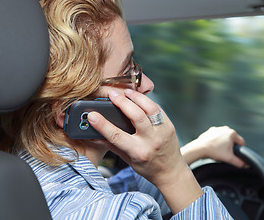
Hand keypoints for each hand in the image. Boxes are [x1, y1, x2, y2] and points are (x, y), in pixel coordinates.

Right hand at [87, 89, 202, 212]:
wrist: (171, 172)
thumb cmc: (148, 167)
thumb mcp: (128, 160)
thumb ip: (112, 146)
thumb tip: (94, 136)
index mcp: (139, 152)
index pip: (117, 136)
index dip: (103, 124)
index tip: (92, 115)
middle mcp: (152, 140)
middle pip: (136, 116)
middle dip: (122, 102)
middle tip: (112, 94)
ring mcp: (163, 132)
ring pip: (150, 108)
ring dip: (137, 97)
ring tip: (126, 92)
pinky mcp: (169, 125)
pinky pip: (158, 109)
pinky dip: (147, 101)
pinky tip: (138, 98)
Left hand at [181, 126, 245, 167]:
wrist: (200, 148)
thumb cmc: (214, 152)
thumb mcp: (229, 158)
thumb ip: (239, 162)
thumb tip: (246, 165)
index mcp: (232, 133)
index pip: (241, 142)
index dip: (240, 150)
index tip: (235, 154)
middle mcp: (226, 129)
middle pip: (233, 140)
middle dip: (231, 146)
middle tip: (226, 153)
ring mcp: (218, 129)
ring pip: (225, 138)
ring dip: (224, 143)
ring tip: (219, 150)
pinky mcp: (211, 131)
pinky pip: (217, 137)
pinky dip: (216, 141)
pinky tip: (214, 147)